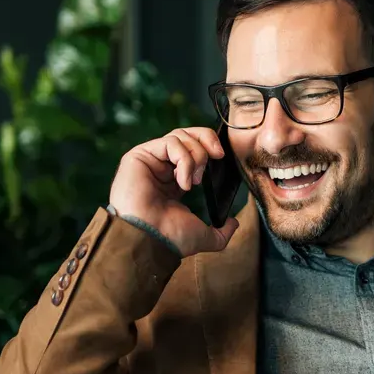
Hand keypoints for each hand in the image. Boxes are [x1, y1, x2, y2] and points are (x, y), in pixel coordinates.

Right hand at [108, 126, 239, 256]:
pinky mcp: (139, 156)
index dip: (208, 147)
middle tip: (218, 156)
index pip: (193, 148)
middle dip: (207, 140)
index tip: (221, 158)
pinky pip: (170, 143)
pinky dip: (184, 160)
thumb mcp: (203, 235)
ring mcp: (150, 160)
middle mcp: (161, 166)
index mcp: (174, 180)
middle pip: (187, 134)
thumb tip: (233, 224)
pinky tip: (183, 182)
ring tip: (195, 181)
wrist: (150, 239)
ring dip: (196, 156)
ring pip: (180, 136)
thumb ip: (221, 231)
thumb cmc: (170, 237)